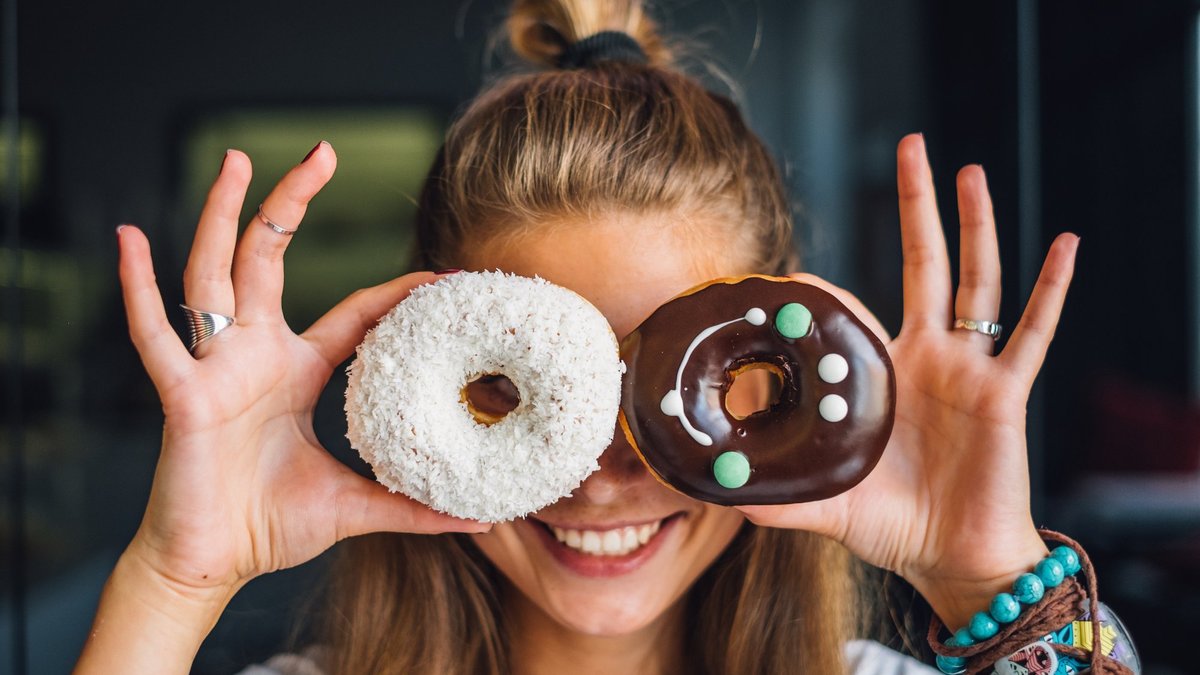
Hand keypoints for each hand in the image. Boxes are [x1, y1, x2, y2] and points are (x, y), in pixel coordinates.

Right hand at [116, 143, 487, 598]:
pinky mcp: (182, 395)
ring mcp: (215, 368)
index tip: (442, 275)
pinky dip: (138, 288)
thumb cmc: (267, 526)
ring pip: (216, 274)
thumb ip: (411, 507)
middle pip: (270, 259)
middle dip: (292, 202)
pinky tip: (130, 238)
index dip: (395, 293)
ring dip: (222, 215)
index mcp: (293, 370)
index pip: (353, 314)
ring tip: (237, 159)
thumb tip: (475, 518)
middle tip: (322, 151)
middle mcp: (253, 355)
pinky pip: (154, 335)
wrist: (209, 565)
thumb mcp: (354, 505)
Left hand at [737, 134, 1077, 627]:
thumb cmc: (893, 525)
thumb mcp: (826, 505)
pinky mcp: (1004, 393)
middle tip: (910, 147)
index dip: (830, 292)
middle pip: (926, 265)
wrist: (952, 557)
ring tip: (969, 170)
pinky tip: (1064, 245)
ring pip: (976, 282)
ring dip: (975, 226)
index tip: (794, 273)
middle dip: (917, 208)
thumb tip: (719, 496)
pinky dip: (1051, 291)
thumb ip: (778, 497)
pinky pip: (1033, 334)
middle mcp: (928, 359)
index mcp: (884, 376)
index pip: (856, 312)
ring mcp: (968, 370)